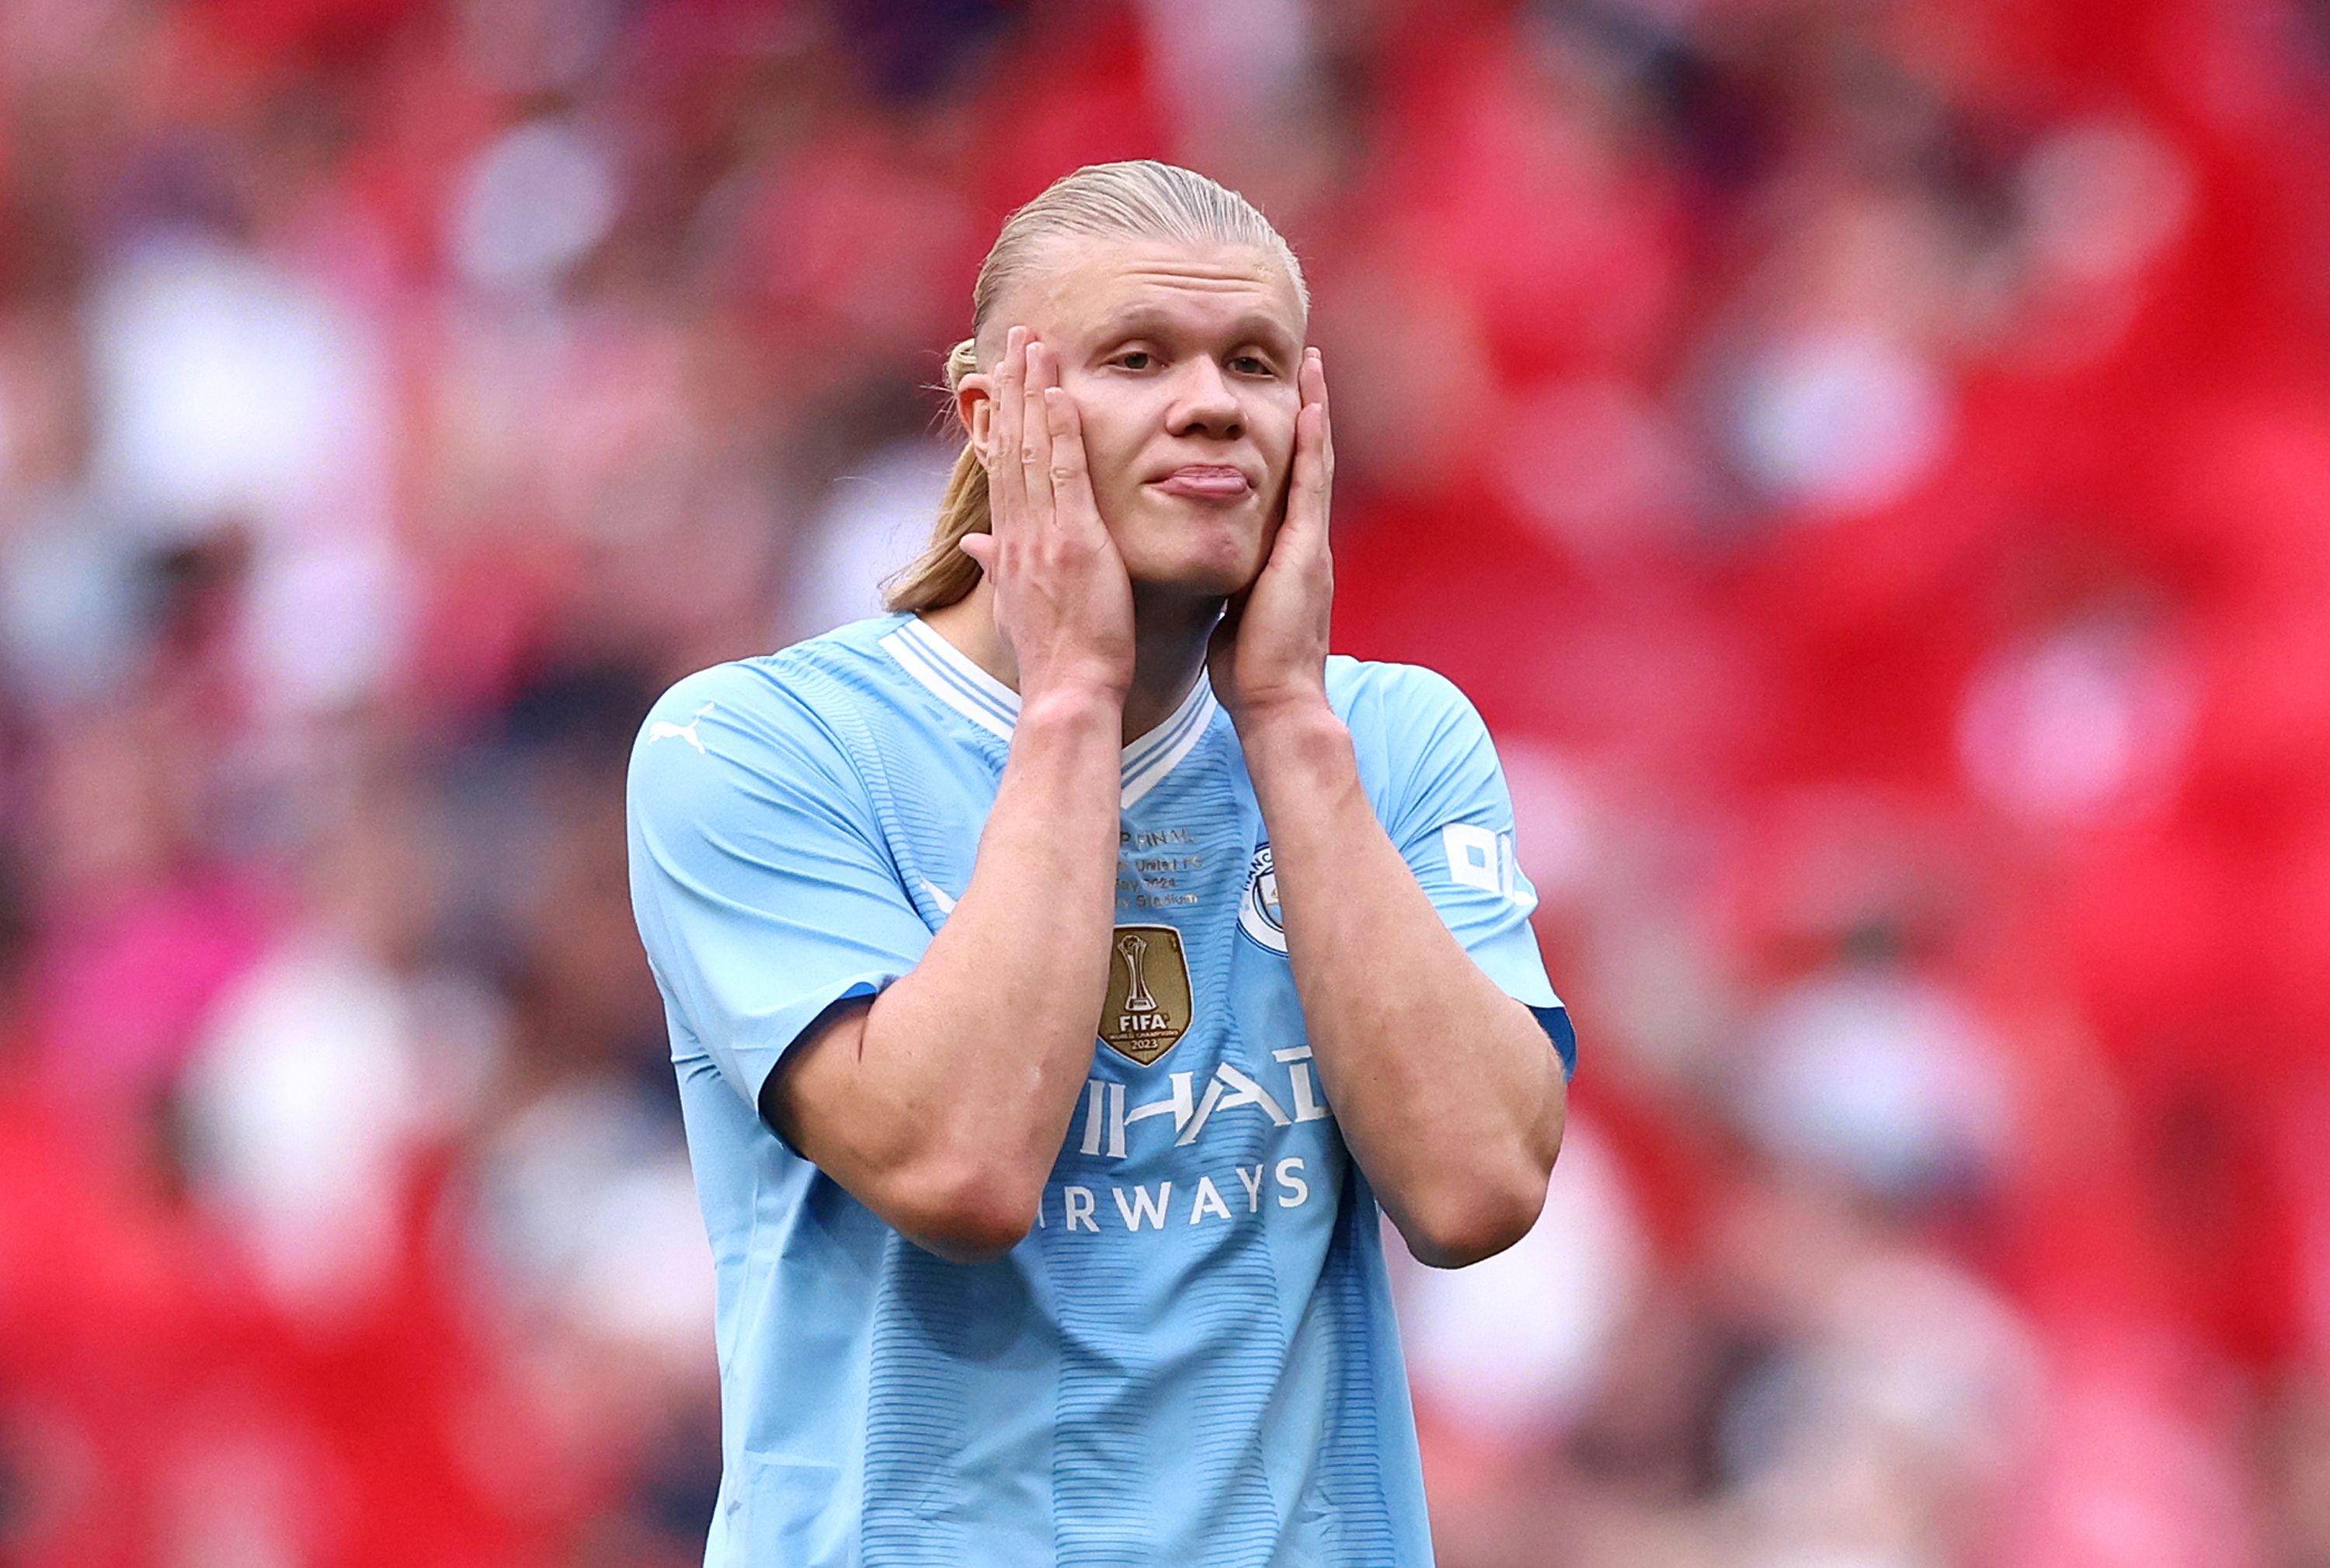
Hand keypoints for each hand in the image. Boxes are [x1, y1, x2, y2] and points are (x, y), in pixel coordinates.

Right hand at [959, 328, 1136, 706]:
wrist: (1066, 691)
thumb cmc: (1053, 656)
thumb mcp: (1016, 605)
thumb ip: (997, 566)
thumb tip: (973, 543)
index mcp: (1007, 544)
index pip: (1000, 467)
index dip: (1000, 417)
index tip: (1002, 377)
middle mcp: (1017, 532)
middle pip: (1009, 445)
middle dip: (1011, 388)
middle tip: (1017, 338)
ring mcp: (1044, 534)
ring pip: (1033, 449)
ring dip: (1033, 393)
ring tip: (1036, 345)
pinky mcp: (1075, 542)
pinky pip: (1066, 475)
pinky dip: (1061, 432)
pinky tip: (1060, 393)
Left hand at [1210, 348, 1333, 727]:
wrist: (1276, 704)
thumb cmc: (1248, 670)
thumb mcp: (1232, 613)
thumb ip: (1228, 585)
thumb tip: (1206, 573)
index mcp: (1285, 555)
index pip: (1285, 484)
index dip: (1285, 441)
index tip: (1277, 400)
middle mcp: (1304, 541)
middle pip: (1307, 461)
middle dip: (1307, 411)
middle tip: (1305, 362)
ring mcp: (1310, 544)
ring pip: (1314, 461)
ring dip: (1314, 410)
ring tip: (1310, 363)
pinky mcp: (1307, 552)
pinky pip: (1311, 484)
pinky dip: (1312, 443)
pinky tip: (1309, 405)